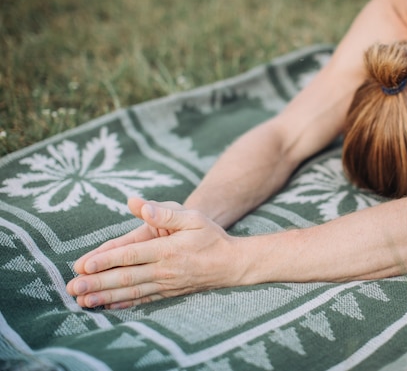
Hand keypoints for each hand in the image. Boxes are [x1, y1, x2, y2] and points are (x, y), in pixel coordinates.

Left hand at [66, 197, 245, 308]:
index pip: (131, 255)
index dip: (106, 260)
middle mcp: (164, 269)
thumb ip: (164, 212)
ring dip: (105, 296)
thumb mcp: (192, 218)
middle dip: (97, 282)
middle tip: (73, 287)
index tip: (84, 264)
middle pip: (126, 277)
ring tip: (83, 301)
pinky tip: (109, 305)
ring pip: (131, 291)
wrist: (232, 263)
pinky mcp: (169, 292)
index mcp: (167, 249)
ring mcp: (166, 284)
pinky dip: (124, 303)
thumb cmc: (211, 237)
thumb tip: (138, 204)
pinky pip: (143, 299)